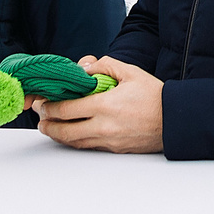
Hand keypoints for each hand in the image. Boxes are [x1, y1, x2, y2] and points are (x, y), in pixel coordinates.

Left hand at [33, 56, 161, 152]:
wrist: (174, 120)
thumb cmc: (154, 96)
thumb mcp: (130, 72)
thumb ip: (104, 65)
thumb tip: (84, 68)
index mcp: (105, 105)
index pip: (67, 109)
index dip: (50, 107)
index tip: (42, 103)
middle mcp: (103, 126)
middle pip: (65, 130)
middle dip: (48, 124)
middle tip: (39, 118)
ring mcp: (108, 140)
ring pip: (74, 142)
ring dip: (58, 135)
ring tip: (48, 128)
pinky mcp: (114, 149)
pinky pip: (88, 146)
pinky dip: (75, 141)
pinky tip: (70, 134)